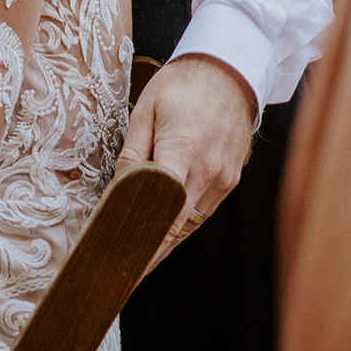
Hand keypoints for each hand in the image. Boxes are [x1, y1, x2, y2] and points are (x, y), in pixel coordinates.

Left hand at [118, 55, 255, 268]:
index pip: (162, 210)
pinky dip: (182, 225)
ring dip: (165, 245)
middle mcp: (209, 171)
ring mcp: (223, 179)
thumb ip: (133, 152)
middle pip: (175, 228)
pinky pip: (202, 211)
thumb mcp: (147, 109)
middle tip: (122, 279)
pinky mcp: (230, 180)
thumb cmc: (182, 86)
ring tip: (137, 267)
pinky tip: (163, 237)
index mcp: (184, 150)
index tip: (125, 264)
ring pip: (190, 225)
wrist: (229, 71)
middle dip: (149, 256)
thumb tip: (120, 189)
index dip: (143, 240)